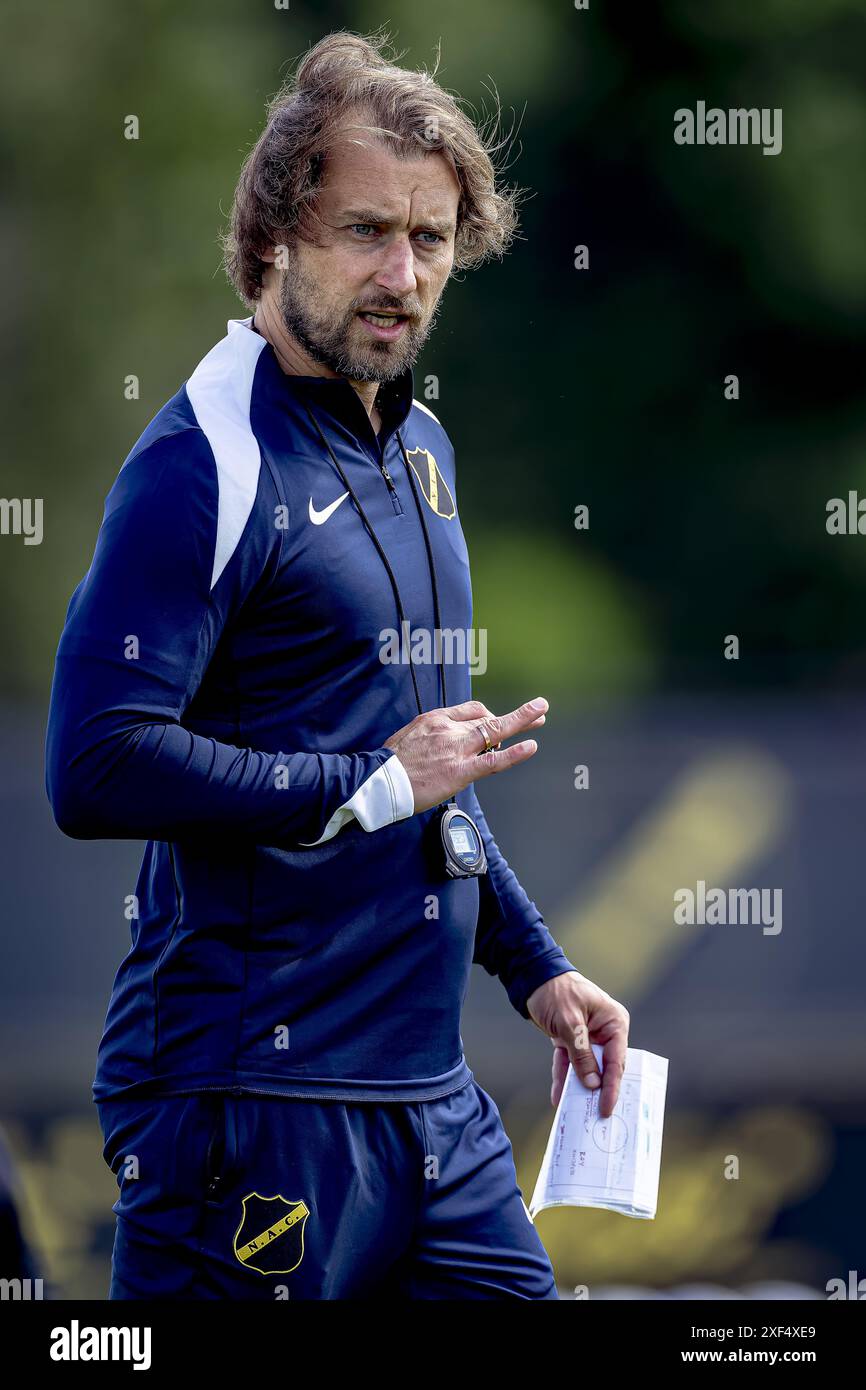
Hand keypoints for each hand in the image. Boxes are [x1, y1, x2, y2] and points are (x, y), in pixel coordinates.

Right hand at [383, 697, 547, 814]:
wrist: (377, 780)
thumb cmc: (389, 764)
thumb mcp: (408, 736)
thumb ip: (429, 735)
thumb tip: (441, 741)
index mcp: (435, 719)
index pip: (470, 710)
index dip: (488, 715)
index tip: (498, 721)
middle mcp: (448, 729)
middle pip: (487, 718)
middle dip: (515, 716)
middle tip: (537, 710)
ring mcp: (455, 750)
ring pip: (494, 731)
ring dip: (522, 721)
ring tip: (541, 716)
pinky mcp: (459, 771)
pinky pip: (492, 760)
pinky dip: (513, 753)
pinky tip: (530, 747)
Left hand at [525, 971, 629, 1117]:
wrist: (532, 977)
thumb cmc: (556, 992)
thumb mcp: (569, 1023)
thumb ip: (581, 1054)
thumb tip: (593, 1084)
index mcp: (614, 1022)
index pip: (616, 1060)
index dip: (612, 1086)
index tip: (607, 1108)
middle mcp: (605, 1031)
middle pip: (604, 1067)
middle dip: (598, 1091)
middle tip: (596, 1117)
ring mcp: (588, 1037)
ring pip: (586, 1069)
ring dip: (579, 1089)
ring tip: (576, 1113)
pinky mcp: (571, 1041)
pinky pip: (569, 1064)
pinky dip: (563, 1078)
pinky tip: (558, 1097)